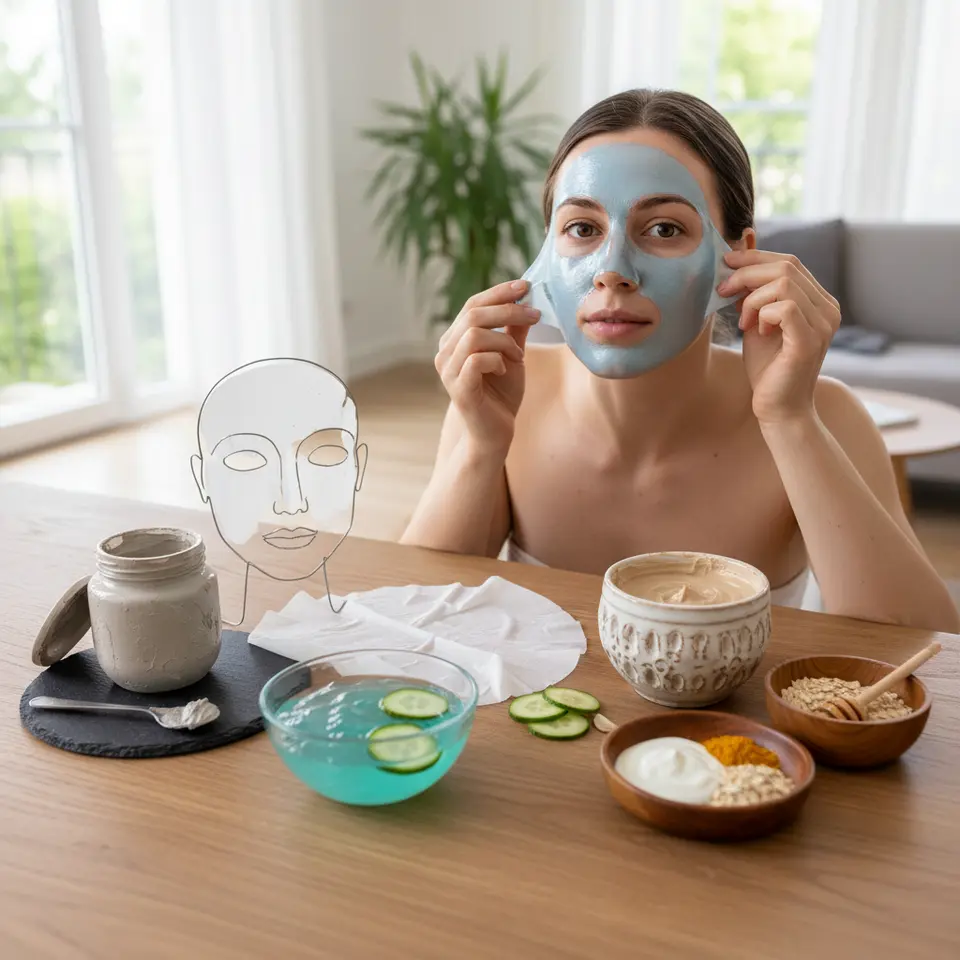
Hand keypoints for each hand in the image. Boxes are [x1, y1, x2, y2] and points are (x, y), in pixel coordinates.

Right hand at [435, 279, 539, 453]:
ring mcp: (449, 371)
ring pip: (474, 335)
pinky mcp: (458, 389)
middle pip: (472, 314)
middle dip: (508, 311)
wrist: (494, 433)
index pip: (473, 304)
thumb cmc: (501, 395)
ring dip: (504, 341)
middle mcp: (446, 352)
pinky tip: (506, 369)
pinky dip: (498, 360)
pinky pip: (477, 360)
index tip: (526, 287)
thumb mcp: (512, 355)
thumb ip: (514, 330)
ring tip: (519, 355)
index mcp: (455, 340)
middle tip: (535, 315)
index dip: (499, 292)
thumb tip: (526, 299)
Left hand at [718, 250, 841, 424]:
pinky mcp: (810, 341)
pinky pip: (784, 307)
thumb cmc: (767, 367)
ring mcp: (823, 324)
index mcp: (818, 300)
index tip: (726, 264)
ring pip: (783, 283)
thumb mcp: (757, 321)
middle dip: (747, 273)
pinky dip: (762, 314)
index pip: (790, 261)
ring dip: (752, 298)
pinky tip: (756, 331)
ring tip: (743, 321)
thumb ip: (754, 294)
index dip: (755, 257)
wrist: (778, 407)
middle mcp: (828, 308)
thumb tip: (736, 262)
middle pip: (787, 266)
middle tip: (723, 290)